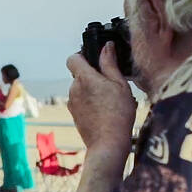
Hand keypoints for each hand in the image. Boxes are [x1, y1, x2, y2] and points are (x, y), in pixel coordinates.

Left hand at [66, 42, 135, 156]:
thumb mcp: (120, 85)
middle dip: (93, 75)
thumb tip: (106, 47)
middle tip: (111, 83)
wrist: (108, 144)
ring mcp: (72, 103)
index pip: (73, 58)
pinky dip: (91, 102)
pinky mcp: (74, 114)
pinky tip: (106, 110)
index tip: (96, 59)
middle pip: (79, 74)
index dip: (83, 55)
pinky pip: (82, 101)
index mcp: (84, 78)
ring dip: (93, 89)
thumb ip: (110, 64)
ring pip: (81, 88)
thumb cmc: (118, 114)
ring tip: (111, 100)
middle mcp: (74, 89)